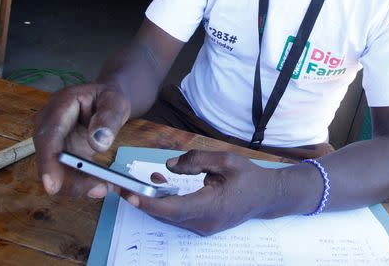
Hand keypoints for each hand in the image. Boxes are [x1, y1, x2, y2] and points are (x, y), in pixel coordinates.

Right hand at [33, 83, 130, 198]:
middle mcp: (48, 124)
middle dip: (69, 181)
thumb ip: (109, 119)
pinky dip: (81, 184)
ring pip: (55, 171)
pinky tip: (99, 185)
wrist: (105, 103)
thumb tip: (98, 143)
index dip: (48, 162)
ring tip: (105, 187)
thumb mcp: (115, 102)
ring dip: (77, 185)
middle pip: (48, 159)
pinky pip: (65, 174)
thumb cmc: (109, 99)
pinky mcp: (59, 155)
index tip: (52, 186)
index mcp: (60, 105)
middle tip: (99, 190)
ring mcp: (52, 141)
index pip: (48, 135)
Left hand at [123, 150, 278, 235]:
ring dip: (154, 199)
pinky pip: (178, 215)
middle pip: (166, 215)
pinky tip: (162, 182)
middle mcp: (205, 223)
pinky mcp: (203, 225)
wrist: (268, 196)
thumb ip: (196, 161)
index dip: (149, 203)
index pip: (173, 208)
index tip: (130, 194)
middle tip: (120, 185)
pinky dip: (166, 201)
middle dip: (143, 200)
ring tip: (144, 179)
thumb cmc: (248, 177)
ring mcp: (203, 227)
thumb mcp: (225, 160)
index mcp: (212, 206)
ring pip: (170, 216)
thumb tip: (169, 165)